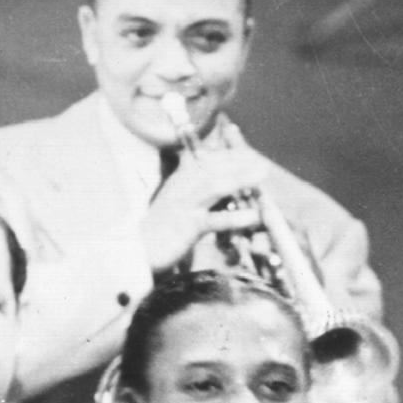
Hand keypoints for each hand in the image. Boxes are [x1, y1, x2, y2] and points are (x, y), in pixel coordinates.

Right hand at [140, 147, 268, 275]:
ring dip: (239, 178)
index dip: (231, 155)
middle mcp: (183, 186)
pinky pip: (214, 220)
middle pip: (213, 167)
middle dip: (238, 161)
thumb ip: (200, 189)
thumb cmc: (165, 226)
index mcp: (182, 178)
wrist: (140, 248)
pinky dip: (235, 217)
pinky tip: (253, 216)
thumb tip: (221, 179)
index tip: (253, 154)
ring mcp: (185, 205)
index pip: (209, 159)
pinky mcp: (188, 226)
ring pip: (214, 186)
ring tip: (261, 175)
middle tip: (263, 162)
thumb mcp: (182, 202)